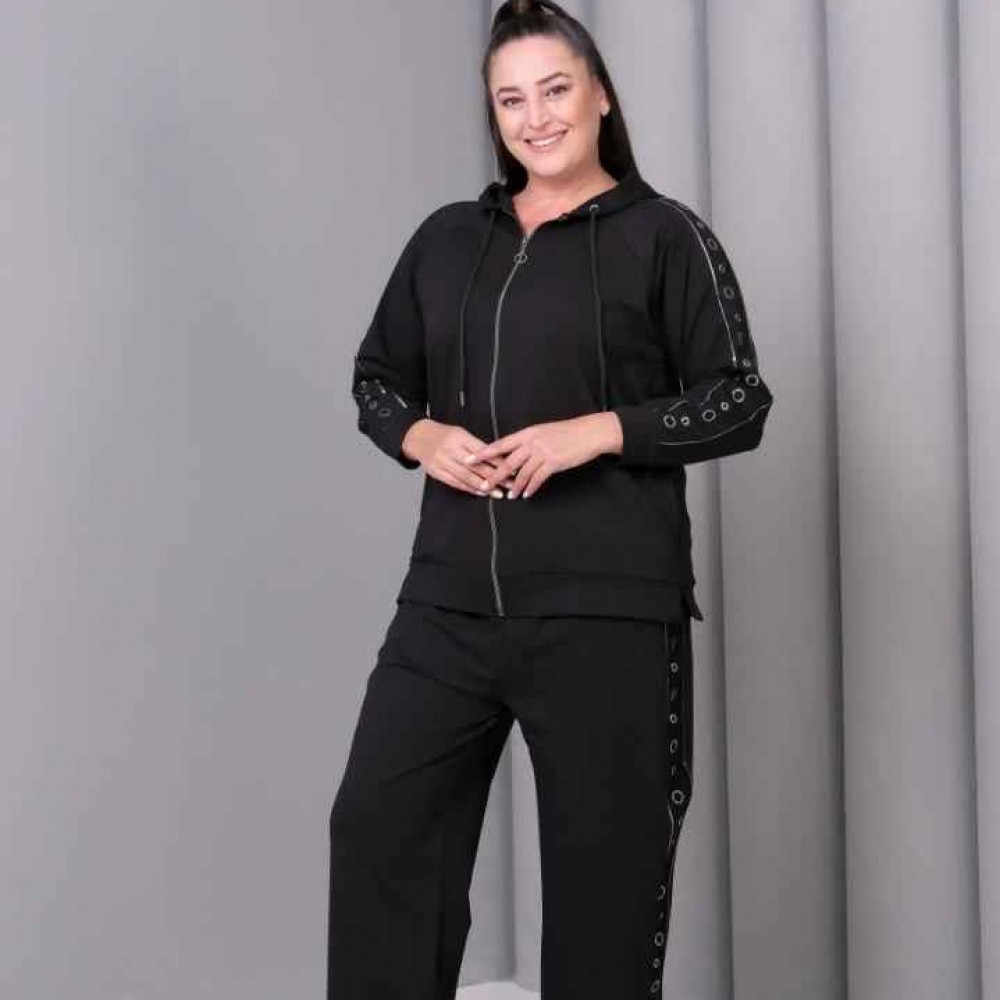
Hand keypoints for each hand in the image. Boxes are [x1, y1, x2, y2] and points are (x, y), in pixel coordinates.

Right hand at [402, 419, 516, 496]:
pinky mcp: (437, 472)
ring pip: (467, 477)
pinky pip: (456, 483)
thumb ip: (476, 445)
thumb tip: (499, 458)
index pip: (483, 451)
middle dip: (496, 477)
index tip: (513, 468)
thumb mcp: (460, 433)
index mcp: (459, 437)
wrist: (418, 438)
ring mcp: (442, 462)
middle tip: (511, 484)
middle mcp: (451, 450)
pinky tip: (482, 493)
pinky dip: (470, 489)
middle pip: (476, 466)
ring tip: (499, 493)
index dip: (498, 462)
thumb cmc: (444, 435)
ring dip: (485, 487)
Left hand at [462, 412, 621, 498]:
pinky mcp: (553, 462)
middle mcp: (532, 442)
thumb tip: (515, 452)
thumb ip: (528, 441)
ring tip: (508, 496)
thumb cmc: (567, 432)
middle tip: (482, 485)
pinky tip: (526, 494)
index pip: (500, 444)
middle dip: (493, 475)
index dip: (484, 453)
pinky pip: (537, 478)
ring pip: (522, 473)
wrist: (588, 433)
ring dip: (514, 486)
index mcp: (527, 433)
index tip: (470, 459)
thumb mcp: (544, 432)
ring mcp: (542, 452)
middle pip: (507, 462)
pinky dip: (530, 488)